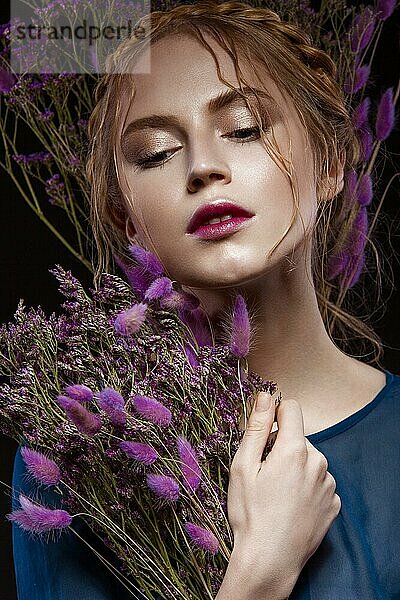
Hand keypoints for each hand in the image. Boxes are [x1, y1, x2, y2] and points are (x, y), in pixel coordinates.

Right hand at [226, 391, 340, 595]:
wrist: (270, 561)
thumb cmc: (250, 513)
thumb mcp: (243, 466)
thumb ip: (256, 427)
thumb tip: (265, 396)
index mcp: (294, 449)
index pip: (292, 408)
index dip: (275, 415)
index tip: (264, 434)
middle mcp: (318, 462)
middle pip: (299, 437)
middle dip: (282, 447)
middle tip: (264, 474)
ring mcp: (328, 484)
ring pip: (310, 460)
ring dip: (296, 467)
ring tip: (277, 493)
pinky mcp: (333, 503)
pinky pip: (319, 482)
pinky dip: (306, 487)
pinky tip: (291, 505)